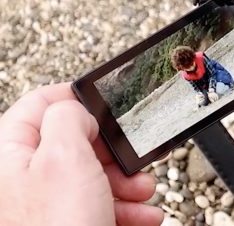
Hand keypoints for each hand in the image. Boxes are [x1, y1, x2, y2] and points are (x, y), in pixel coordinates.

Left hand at [0, 83, 162, 225]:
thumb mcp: (64, 160)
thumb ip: (69, 118)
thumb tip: (79, 108)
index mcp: (11, 154)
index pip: (40, 104)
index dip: (76, 97)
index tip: (106, 100)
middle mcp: (25, 179)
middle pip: (76, 144)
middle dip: (115, 152)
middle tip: (132, 160)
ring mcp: (46, 206)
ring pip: (94, 177)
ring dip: (128, 184)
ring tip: (143, 195)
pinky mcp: (69, 225)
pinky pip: (100, 207)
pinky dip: (127, 210)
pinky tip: (142, 217)